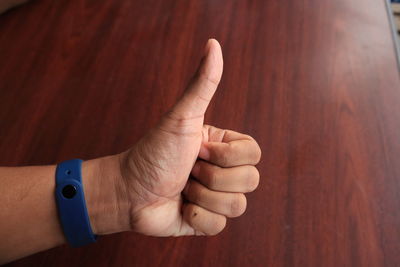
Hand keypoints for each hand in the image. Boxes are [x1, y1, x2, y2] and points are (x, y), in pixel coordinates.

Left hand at [117, 39, 260, 235]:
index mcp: (225, 147)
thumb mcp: (181, 117)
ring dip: (202, 196)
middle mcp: (225, 172)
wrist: (128, 191)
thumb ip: (202, 84)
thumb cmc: (153, 151)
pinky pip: (220, 226)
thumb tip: (213, 44)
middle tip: (188, 169)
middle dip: (211, 177)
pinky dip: (196, 217)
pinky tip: (181, 207)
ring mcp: (218, 197)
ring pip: (238, 206)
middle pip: (250, 180)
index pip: (254, 154)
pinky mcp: (208, 221)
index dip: (226, 155)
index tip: (198, 149)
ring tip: (183, 188)